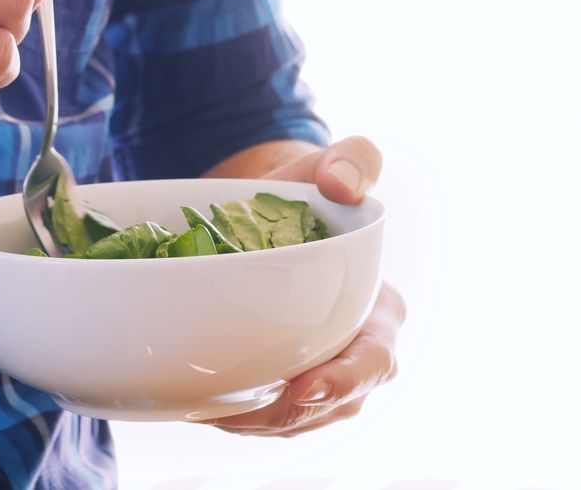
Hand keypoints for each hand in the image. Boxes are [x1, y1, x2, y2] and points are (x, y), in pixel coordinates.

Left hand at [198, 136, 405, 436]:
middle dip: (287, 415)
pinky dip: (235, 415)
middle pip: (333, 406)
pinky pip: (267, 415)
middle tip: (232, 412)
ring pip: (296, 420)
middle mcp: (356, 353)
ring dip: (253, 422)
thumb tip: (343, 184)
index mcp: (380, 311)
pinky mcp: (287, 386)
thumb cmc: (310, 192)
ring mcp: (323, 376)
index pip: (375, 360)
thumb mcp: (331, 164)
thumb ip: (354, 159)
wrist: (272, 213)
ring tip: (207, 409)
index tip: (305, 388)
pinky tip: (200, 404)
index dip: (345, 382)